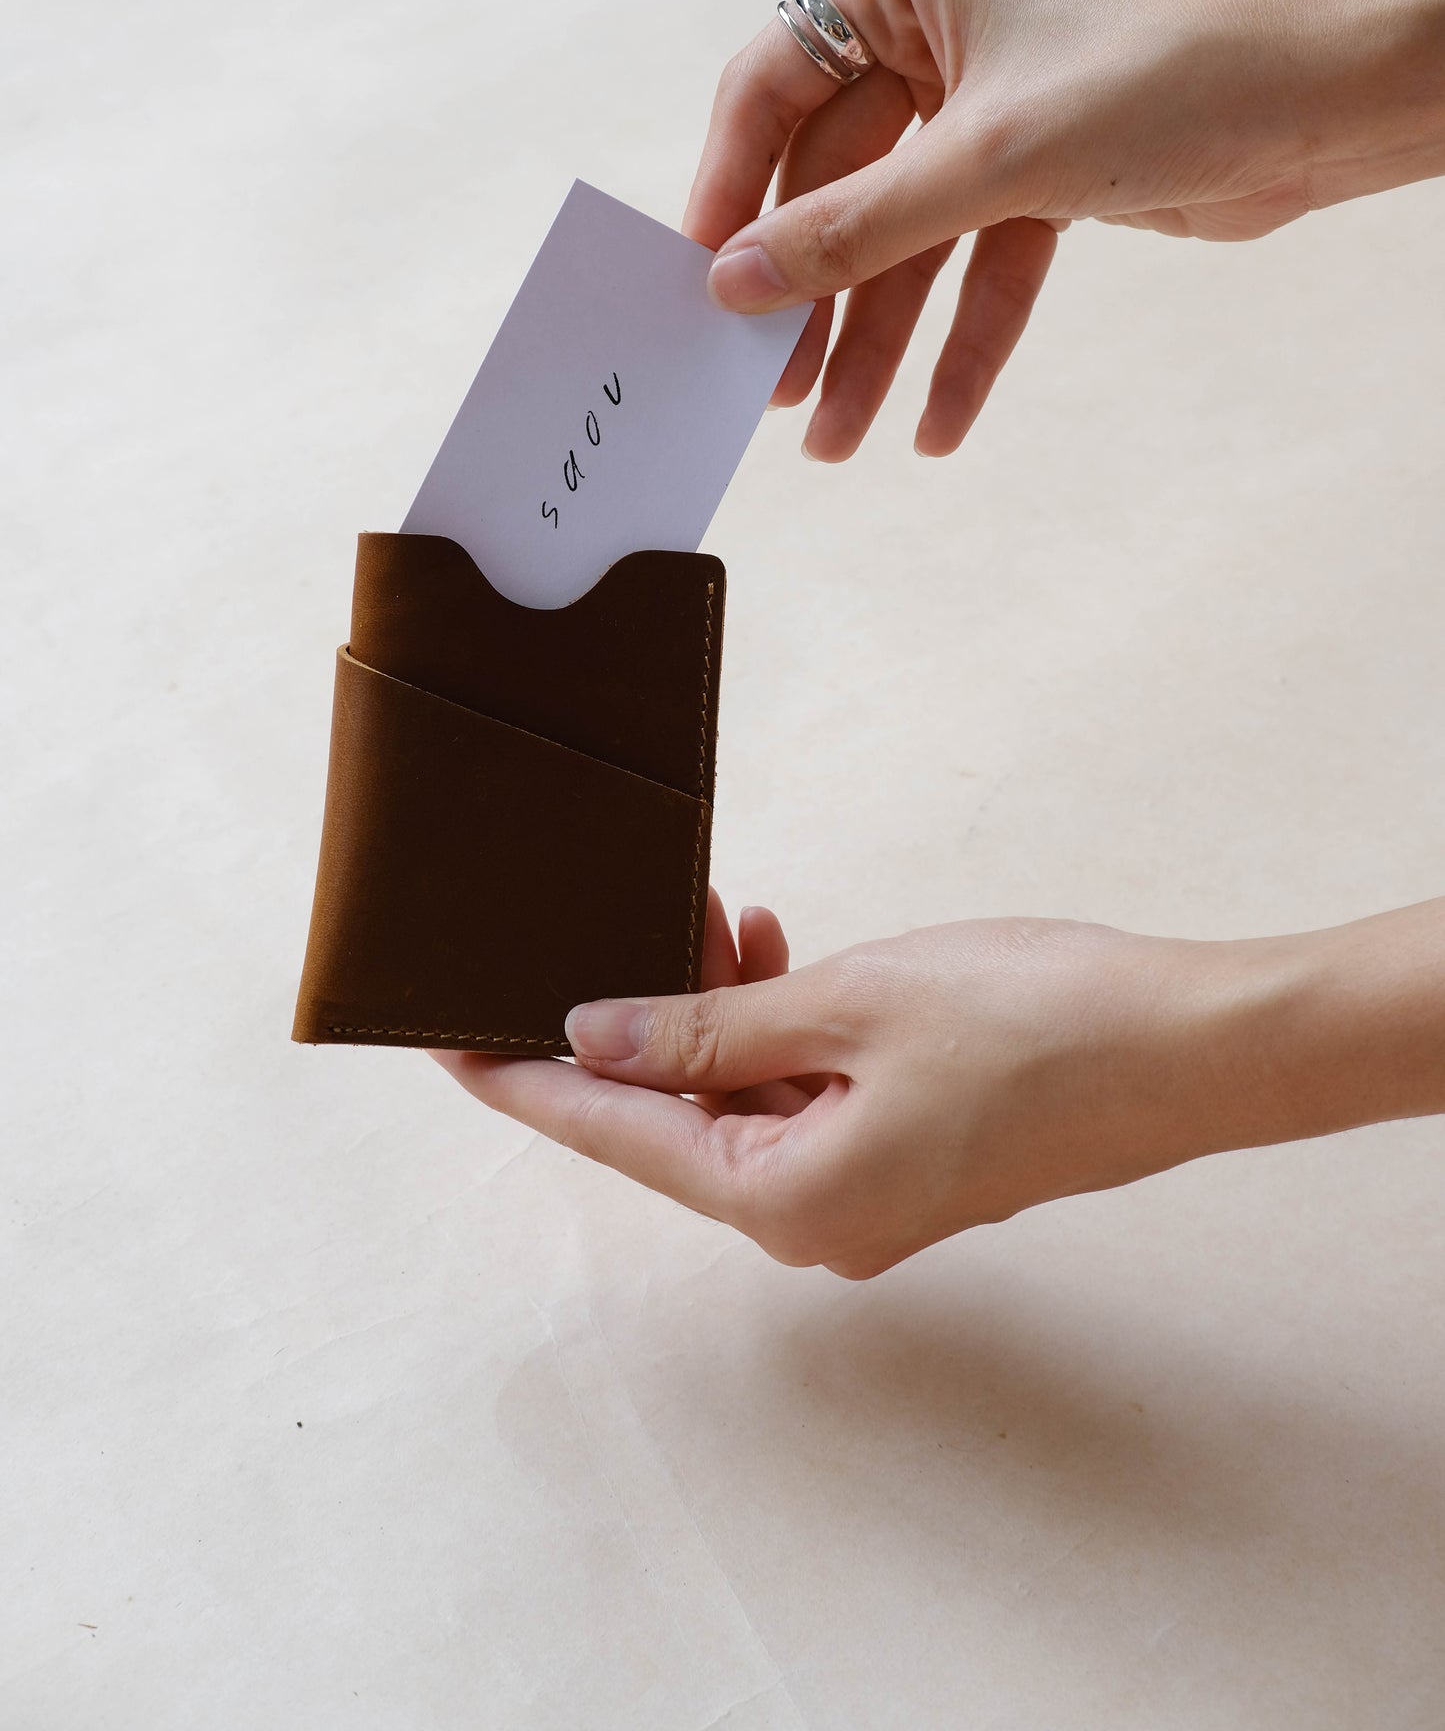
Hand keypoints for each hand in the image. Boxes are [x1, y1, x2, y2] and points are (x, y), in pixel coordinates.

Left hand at [435, 894, 1427, 1279]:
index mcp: (788, 1200)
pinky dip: (779, 1027)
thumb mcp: (850, 1005)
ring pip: (741, 1097)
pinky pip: (803, 1095)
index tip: (444, 1041)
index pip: (614, 1134)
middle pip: (673, 1117)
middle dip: (631, 1015)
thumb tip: (598, 1036)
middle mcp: (816, 1218)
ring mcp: (867, 1191)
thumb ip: (710, 1026)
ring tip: (712, 910)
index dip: (524, 1078)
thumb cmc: (1038, 1023)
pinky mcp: (910, 1153)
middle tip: (591, 916)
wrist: (1194, 1043)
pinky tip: (779, 949)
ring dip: (712, 1009)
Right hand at [686, 0, 1444, 460]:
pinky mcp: (1038, 174)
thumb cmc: (1166, 77)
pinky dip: (961, 341)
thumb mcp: (985, 162)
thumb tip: (734, 281)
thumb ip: (853, 228)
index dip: (729, 190)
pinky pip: (975, 267)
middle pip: (835, 183)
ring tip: (839, 440)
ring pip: (904, 241)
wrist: (1325, 105)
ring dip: (877, 341)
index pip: (771, 88)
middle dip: (813, 296)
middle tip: (770, 389)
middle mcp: (936, 36)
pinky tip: (936, 425)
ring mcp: (986, 111)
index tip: (697, 282)